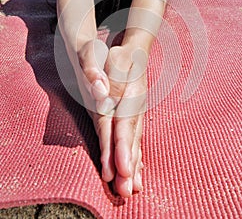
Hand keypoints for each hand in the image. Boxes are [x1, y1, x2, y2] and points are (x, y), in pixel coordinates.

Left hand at [77, 41, 147, 196]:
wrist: (136, 53)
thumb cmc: (122, 55)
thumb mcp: (115, 57)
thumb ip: (106, 72)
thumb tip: (101, 96)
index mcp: (131, 93)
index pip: (124, 123)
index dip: (122, 147)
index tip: (121, 169)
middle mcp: (136, 107)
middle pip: (131, 138)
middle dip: (129, 164)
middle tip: (127, 190)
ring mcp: (137, 113)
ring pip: (135, 141)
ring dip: (135, 165)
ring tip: (134, 188)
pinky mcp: (134, 117)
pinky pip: (136, 138)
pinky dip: (138, 156)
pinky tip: (138, 172)